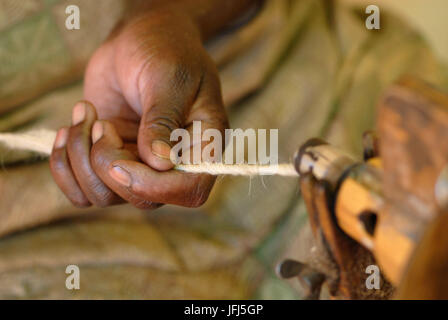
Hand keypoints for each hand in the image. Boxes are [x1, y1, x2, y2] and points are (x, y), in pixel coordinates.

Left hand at [50, 9, 228, 208]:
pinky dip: (64, 165)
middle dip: (107, 163)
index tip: (118, 160)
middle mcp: (172, 164)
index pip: (188, 191)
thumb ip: (164, 119)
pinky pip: (81, 188)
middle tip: (101, 123)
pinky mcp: (109, 160)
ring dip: (81, 157)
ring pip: (104, 195)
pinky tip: (67, 130)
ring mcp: (139, 165)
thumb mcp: (169, 78)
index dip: (152, 187)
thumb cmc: (166, 52)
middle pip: (141, 198)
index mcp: (202, 146)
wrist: (139, 41)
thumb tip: (160, 163)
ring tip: (85, 114)